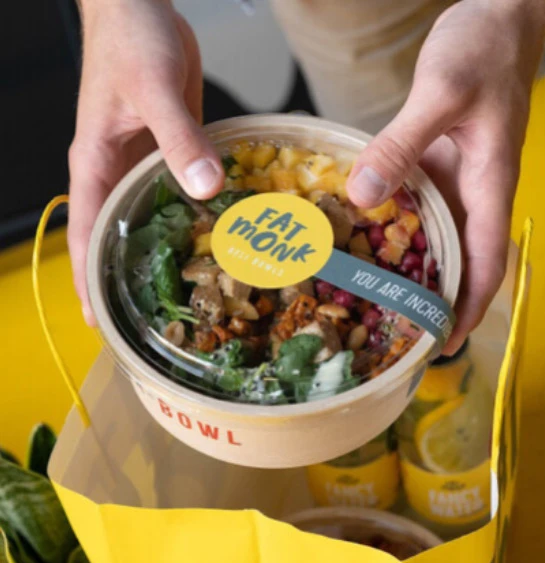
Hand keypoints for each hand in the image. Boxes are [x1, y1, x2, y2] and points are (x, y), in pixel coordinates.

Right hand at [67, 0, 220, 325]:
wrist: (141, 3)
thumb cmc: (131, 40)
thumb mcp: (155, 91)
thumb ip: (180, 139)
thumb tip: (205, 188)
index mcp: (96, 161)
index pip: (85, 232)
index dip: (89, 279)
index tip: (101, 324)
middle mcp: (118, 166)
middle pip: (122, 231)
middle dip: (138, 272)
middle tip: (170, 319)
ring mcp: (148, 156)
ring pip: (158, 211)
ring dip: (178, 242)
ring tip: (209, 286)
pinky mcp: (177, 142)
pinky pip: (188, 184)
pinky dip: (205, 207)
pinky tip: (234, 229)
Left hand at [346, 0, 544, 354]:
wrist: (500, 13)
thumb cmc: (484, 49)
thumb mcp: (440, 94)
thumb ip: (402, 144)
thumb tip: (363, 196)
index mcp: (491, 182)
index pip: (487, 263)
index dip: (468, 309)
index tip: (441, 345)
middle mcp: (478, 189)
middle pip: (463, 261)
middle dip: (435, 302)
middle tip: (394, 338)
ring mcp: (458, 175)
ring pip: (438, 236)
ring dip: (411, 268)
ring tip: (371, 301)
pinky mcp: (440, 159)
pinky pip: (417, 204)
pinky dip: (393, 225)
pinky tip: (357, 236)